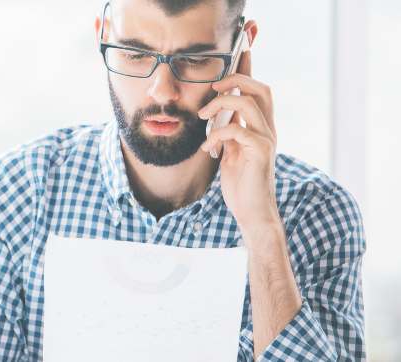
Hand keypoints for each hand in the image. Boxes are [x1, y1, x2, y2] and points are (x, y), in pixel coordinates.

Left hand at [197, 50, 281, 238]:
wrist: (251, 212)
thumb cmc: (239, 184)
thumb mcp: (229, 152)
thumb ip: (227, 131)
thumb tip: (216, 114)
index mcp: (261, 126)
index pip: (258, 89)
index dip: (248, 68)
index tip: (239, 51)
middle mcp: (268, 129)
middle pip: (260, 87)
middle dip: (234, 79)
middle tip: (211, 90)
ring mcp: (266, 140)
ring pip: (248, 102)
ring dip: (220, 104)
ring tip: (203, 118)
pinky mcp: (260, 153)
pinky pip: (238, 130)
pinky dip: (217, 134)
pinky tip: (207, 149)